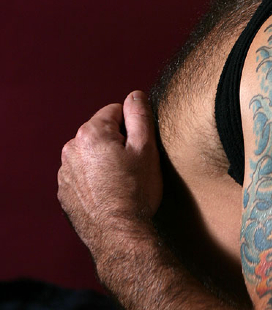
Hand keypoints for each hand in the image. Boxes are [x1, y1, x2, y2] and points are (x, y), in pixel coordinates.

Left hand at [58, 90, 162, 257]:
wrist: (119, 236)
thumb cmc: (136, 191)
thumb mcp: (146, 147)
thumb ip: (139, 114)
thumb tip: (134, 95)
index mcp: (90, 133)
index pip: (115, 111)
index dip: (132, 127)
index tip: (137, 149)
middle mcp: (71, 149)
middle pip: (101, 132)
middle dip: (116, 143)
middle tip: (131, 166)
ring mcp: (65, 172)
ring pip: (91, 154)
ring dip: (103, 160)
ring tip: (120, 182)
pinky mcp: (64, 192)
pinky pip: (82, 174)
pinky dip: (94, 179)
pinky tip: (108, 194)